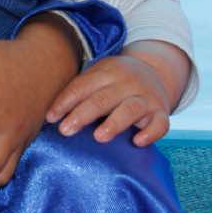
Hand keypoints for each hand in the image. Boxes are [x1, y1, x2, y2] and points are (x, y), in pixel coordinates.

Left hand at [48, 51, 174, 145]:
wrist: (155, 72)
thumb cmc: (115, 83)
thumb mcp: (99, 77)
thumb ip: (80, 92)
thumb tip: (50, 117)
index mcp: (107, 71)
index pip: (83, 86)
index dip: (66, 102)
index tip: (51, 118)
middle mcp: (128, 82)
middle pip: (103, 98)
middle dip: (83, 114)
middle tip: (65, 130)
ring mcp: (147, 97)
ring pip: (131, 109)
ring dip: (114, 123)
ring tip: (99, 137)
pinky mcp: (161, 112)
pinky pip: (160, 124)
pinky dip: (150, 133)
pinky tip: (137, 142)